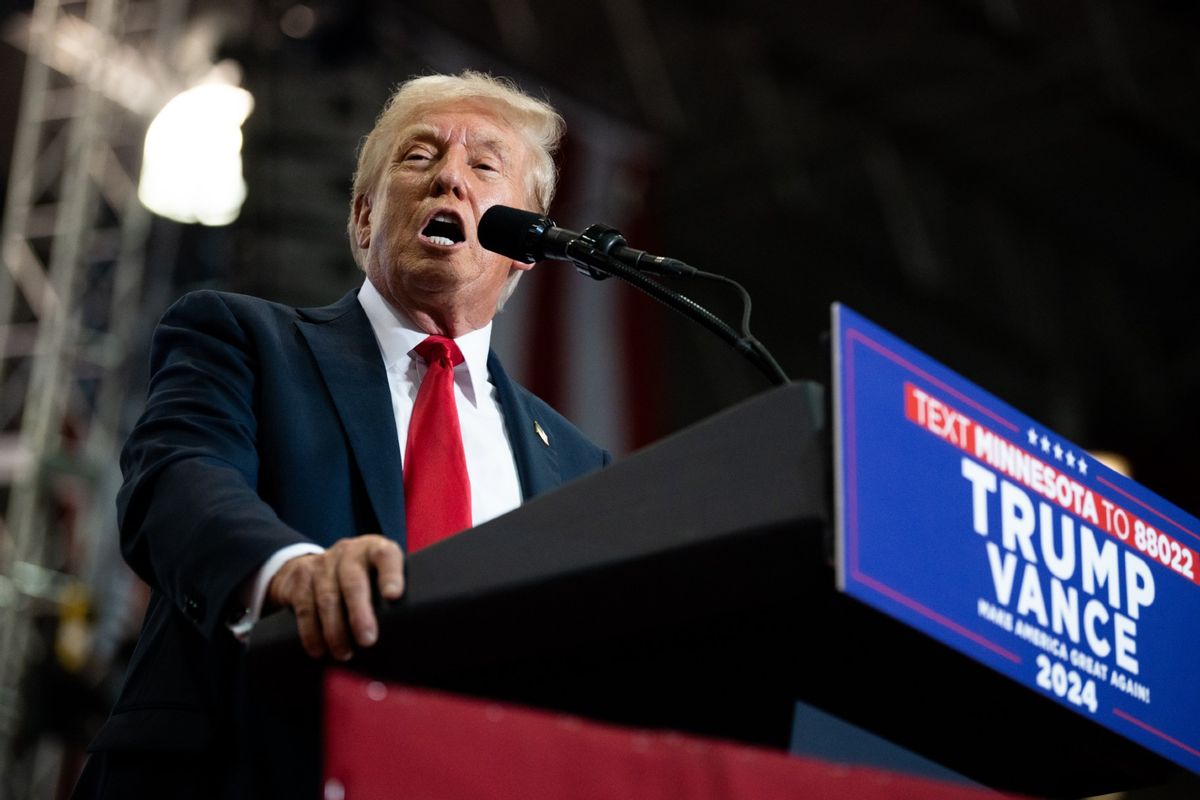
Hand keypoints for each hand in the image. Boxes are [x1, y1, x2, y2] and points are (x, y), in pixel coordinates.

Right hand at [265, 534, 403, 660]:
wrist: (313, 564)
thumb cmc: (360, 578)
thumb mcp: (377, 575)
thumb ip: (389, 593)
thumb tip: (408, 630)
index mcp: (375, 548)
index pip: (385, 556)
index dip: (390, 575)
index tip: (393, 596)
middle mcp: (348, 551)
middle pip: (353, 581)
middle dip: (360, 613)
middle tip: (367, 640)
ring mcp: (322, 563)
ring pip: (327, 598)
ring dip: (335, 630)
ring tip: (344, 653)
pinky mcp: (301, 578)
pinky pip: (305, 608)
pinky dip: (311, 633)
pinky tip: (319, 650)